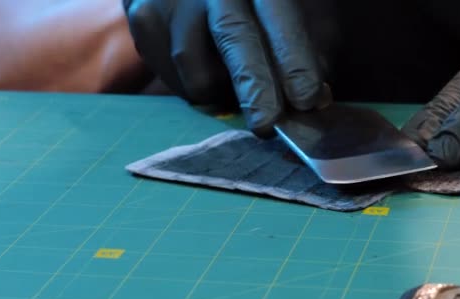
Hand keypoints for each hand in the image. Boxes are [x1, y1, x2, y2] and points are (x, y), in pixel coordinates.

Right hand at [124, 0, 336, 137]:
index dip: (294, 61)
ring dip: (222, 90)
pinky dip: (194, 84)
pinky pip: (173, 79)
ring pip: (198, 72)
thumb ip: (307, 45)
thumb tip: (318, 100)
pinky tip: (202, 62)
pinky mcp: (141, 20)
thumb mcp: (284, 7)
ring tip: (230, 75)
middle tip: (268, 125)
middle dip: (255, 88)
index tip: (308, 99)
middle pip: (234, 39)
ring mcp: (169, 0)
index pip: (277, 19)